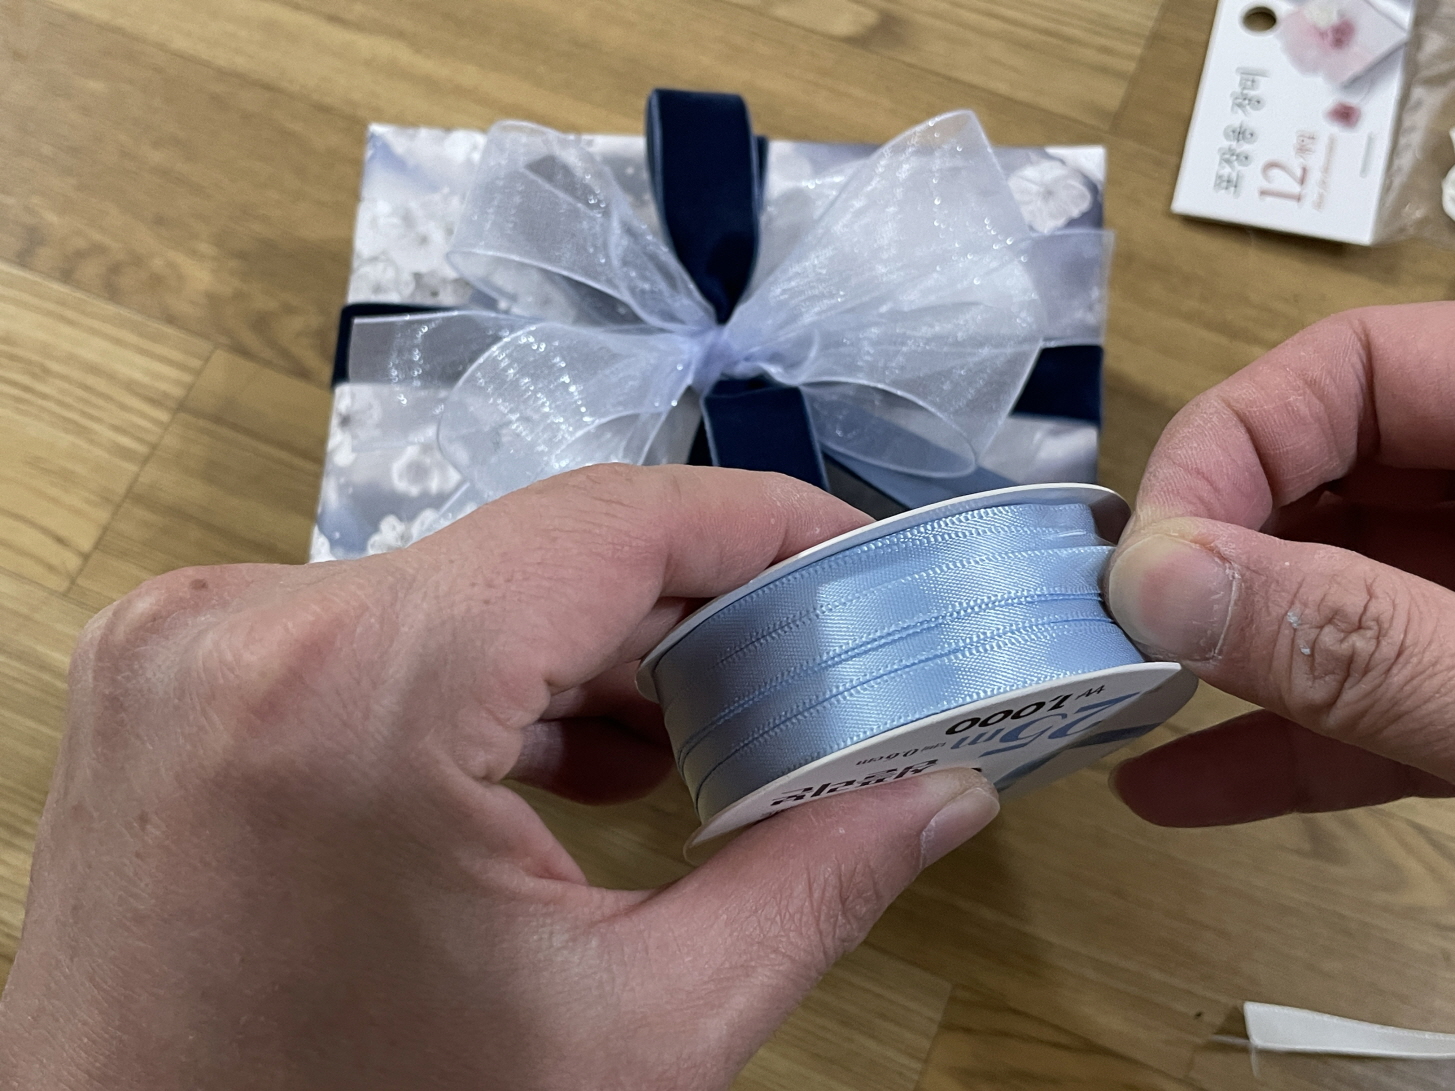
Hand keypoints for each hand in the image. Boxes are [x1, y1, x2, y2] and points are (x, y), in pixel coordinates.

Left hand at [0, 464, 997, 1090]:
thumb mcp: (631, 1040)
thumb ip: (808, 891)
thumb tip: (931, 796)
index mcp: (357, 696)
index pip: (610, 522)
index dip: (759, 522)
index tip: (847, 555)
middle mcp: (246, 634)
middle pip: (538, 552)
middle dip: (688, 605)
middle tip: (800, 666)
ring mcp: (190, 648)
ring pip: (461, 582)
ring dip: (591, 643)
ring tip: (695, 727)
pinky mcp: (175, 678)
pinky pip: (374, 624)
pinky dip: (488, 670)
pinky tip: (572, 751)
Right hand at [1106, 303, 1454, 825]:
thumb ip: (1360, 638)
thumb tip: (1156, 587)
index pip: (1351, 368)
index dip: (1229, 445)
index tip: (1147, 561)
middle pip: (1322, 483)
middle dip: (1208, 561)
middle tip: (1120, 633)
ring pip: (1332, 604)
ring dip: (1218, 663)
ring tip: (1111, 703)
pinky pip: (1368, 706)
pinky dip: (1278, 750)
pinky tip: (1172, 787)